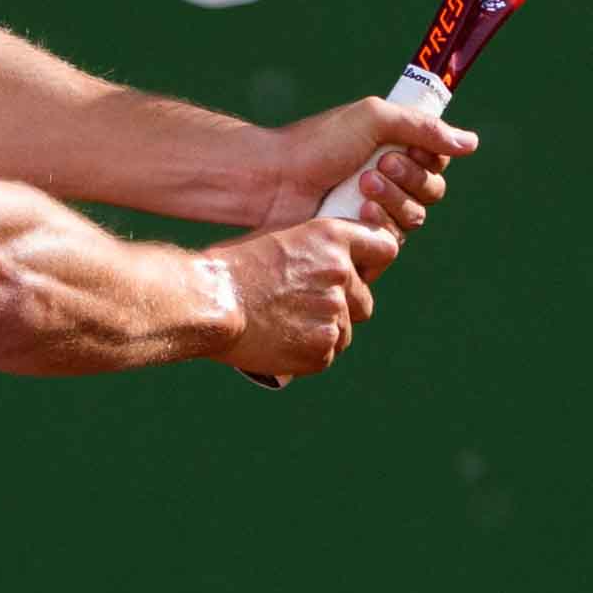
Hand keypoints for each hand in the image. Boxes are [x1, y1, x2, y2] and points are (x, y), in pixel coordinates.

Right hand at [209, 216, 391, 382]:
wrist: (208, 303)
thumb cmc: (232, 269)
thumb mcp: (279, 239)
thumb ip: (316, 250)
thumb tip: (339, 262)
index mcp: (331, 238)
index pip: (385, 249)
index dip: (373, 264)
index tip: (358, 273)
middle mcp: (340, 274)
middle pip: (365, 301)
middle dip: (343, 308)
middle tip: (305, 308)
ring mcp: (333, 314)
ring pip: (345, 331)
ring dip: (323, 332)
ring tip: (284, 326)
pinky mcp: (322, 349)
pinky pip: (326, 355)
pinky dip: (308, 353)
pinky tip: (280, 342)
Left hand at [264, 98, 476, 241]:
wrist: (273, 179)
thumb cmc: (316, 143)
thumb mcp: (372, 118)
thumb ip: (422, 127)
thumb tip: (472, 142)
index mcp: (393, 147)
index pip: (437, 159)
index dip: (429, 158)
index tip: (406, 148)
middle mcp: (389, 180)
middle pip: (431, 191)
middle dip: (410, 179)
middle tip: (378, 166)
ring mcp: (375, 211)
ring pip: (415, 218)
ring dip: (394, 199)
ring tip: (361, 186)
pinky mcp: (362, 239)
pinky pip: (393, 241)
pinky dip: (381, 224)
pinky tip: (358, 213)